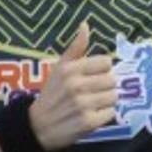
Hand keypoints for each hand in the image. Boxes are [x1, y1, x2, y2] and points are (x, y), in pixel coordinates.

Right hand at [29, 22, 116, 150]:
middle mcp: (76, 86)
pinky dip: (104, 115)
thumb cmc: (51, 94)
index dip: (102, 69)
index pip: (106, 62)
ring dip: (106, 101)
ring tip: (92, 103)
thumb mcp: (59, 68)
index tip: (92, 76)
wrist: (37, 127)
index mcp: (70, 69)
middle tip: (92, 92)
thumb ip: (75, 48)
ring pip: (114, 96)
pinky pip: (111, 113)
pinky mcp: (88, 122)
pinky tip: (91, 115)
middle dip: (105, 86)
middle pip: (112, 80)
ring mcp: (83, 105)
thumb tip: (86, 25)